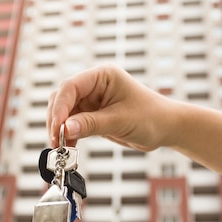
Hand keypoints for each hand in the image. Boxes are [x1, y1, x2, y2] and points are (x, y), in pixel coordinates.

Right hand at [47, 65, 177, 151]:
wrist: (165, 128)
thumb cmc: (151, 117)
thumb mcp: (120, 120)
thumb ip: (91, 124)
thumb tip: (65, 128)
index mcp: (102, 76)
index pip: (71, 86)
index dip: (60, 107)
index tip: (57, 127)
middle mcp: (94, 85)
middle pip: (62, 98)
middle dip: (56, 119)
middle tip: (56, 140)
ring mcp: (91, 100)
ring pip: (63, 111)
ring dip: (59, 128)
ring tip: (61, 146)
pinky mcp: (91, 114)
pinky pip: (71, 123)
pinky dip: (67, 134)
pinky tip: (68, 145)